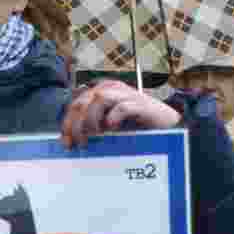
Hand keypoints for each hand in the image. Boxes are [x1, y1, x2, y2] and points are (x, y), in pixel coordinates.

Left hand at [60, 78, 180, 147]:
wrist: (166, 124)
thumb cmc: (137, 125)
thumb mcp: (109, 126)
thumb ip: (92, 128)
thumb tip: (71, 139)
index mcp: (101, 93)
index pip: (76, 104)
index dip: (68, 123)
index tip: (66, 142)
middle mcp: (112, 90)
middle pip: (83, 101)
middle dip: (76, 124)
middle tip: (78, 142)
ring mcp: (126, 95)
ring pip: (99, 99)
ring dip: (92, 119)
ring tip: (94, 135)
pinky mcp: (140, 104)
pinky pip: (122, 107)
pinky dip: (113, 117)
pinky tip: (112, 128)